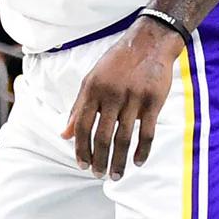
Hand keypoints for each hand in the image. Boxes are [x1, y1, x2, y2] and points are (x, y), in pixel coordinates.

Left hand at [62, 19, 183, 178]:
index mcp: (92, 89)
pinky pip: (147, 132)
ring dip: (118, 160)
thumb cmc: (116, 63)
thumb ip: (79, 108)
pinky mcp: (153, 102)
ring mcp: (133, 99)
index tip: (81, 165)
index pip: (83, 126)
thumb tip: (64, 135)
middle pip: (102, 136)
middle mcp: (111, 95)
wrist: (148, 43)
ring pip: (124, 138)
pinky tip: (137, 162)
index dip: (81, 148)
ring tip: (115, 175)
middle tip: (97, 175)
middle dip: (99, 159)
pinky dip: (142, 150)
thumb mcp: (92, 80)